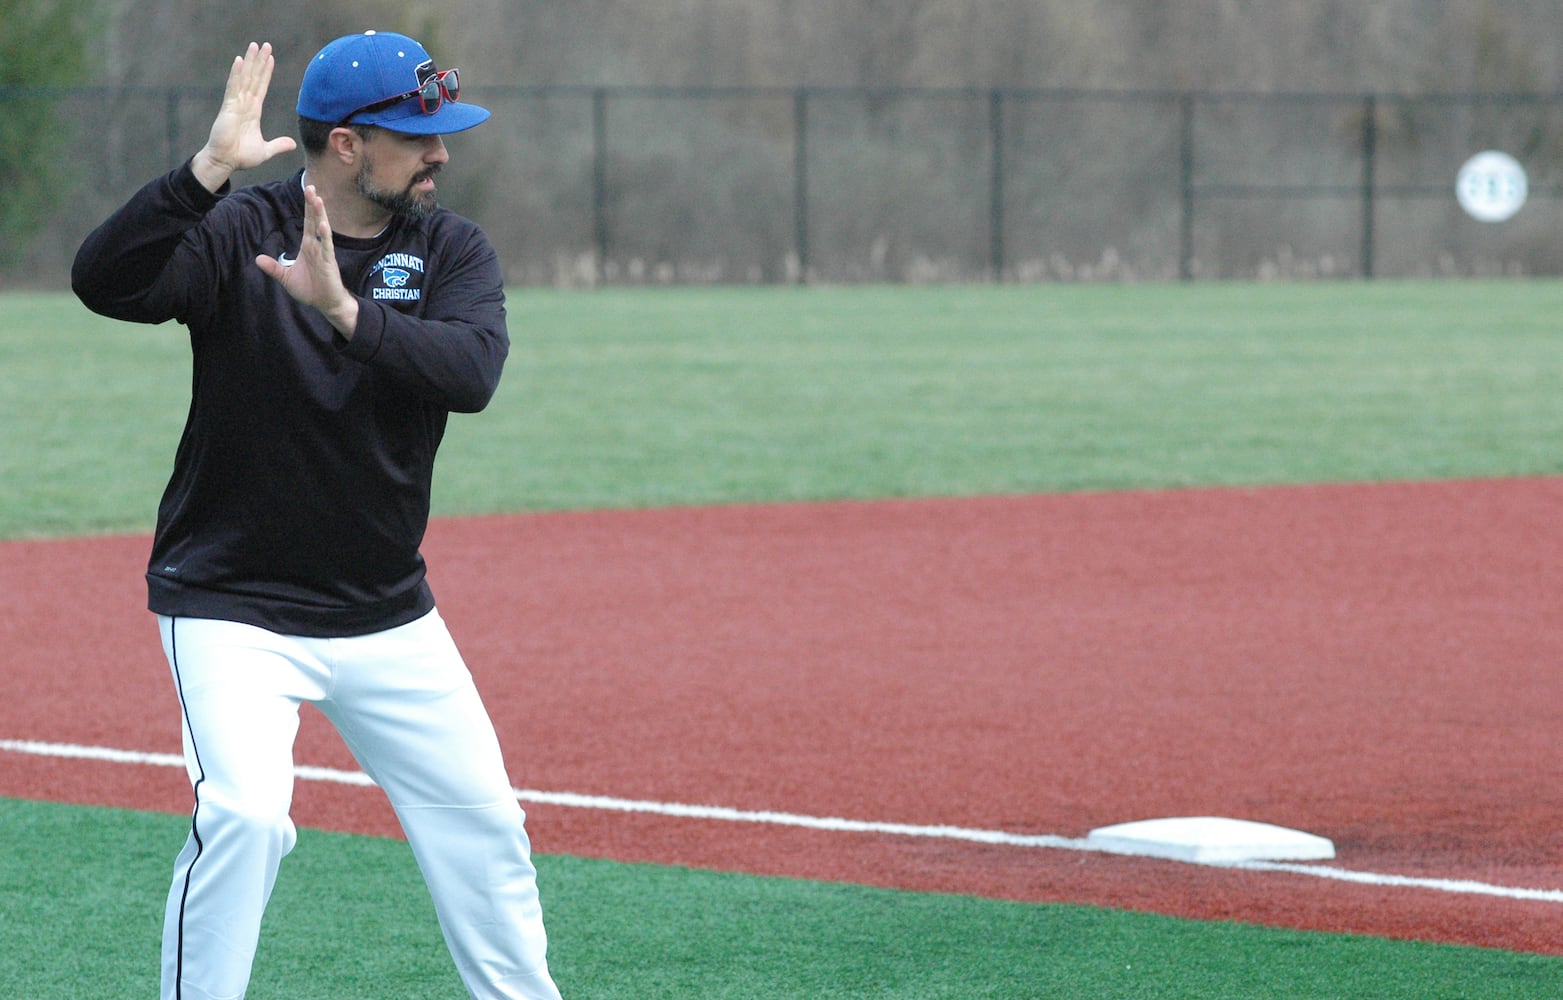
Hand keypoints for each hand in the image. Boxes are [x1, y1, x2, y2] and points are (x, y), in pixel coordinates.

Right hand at [191, 42, 296, 192]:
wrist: (225, 162)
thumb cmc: (240, 156)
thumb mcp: (265, 150)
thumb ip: (278, 145)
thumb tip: (292, 144)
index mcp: (253, 111)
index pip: (261, 87)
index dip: (266, 73)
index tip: (271, 58)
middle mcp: (244, 104)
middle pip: (253, 77)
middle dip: (259, 61)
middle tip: (265, 44)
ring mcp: (235, 104)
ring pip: (244, 78)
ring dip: (250, 61)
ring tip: (254, 45)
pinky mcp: (228, 108)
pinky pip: (233, 87)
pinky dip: (236, 74)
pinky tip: (239, 61)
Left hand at [256, 185, 359, 337]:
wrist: (325, 304)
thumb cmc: (310, 290)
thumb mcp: (286, 278)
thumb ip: (273, 268)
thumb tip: (257, 259)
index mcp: (308, 246)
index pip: (308, 222)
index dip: (307, 207)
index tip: (307, 190)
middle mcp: (317, 246)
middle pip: (314, 221)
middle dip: (312, 204)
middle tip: (311, 186)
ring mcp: (324, 253)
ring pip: (322, 230)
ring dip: (320, 215)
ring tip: (318, 199)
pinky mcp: (329, 262)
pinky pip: (327, 247)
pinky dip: (325, 236)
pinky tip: (323, 225)